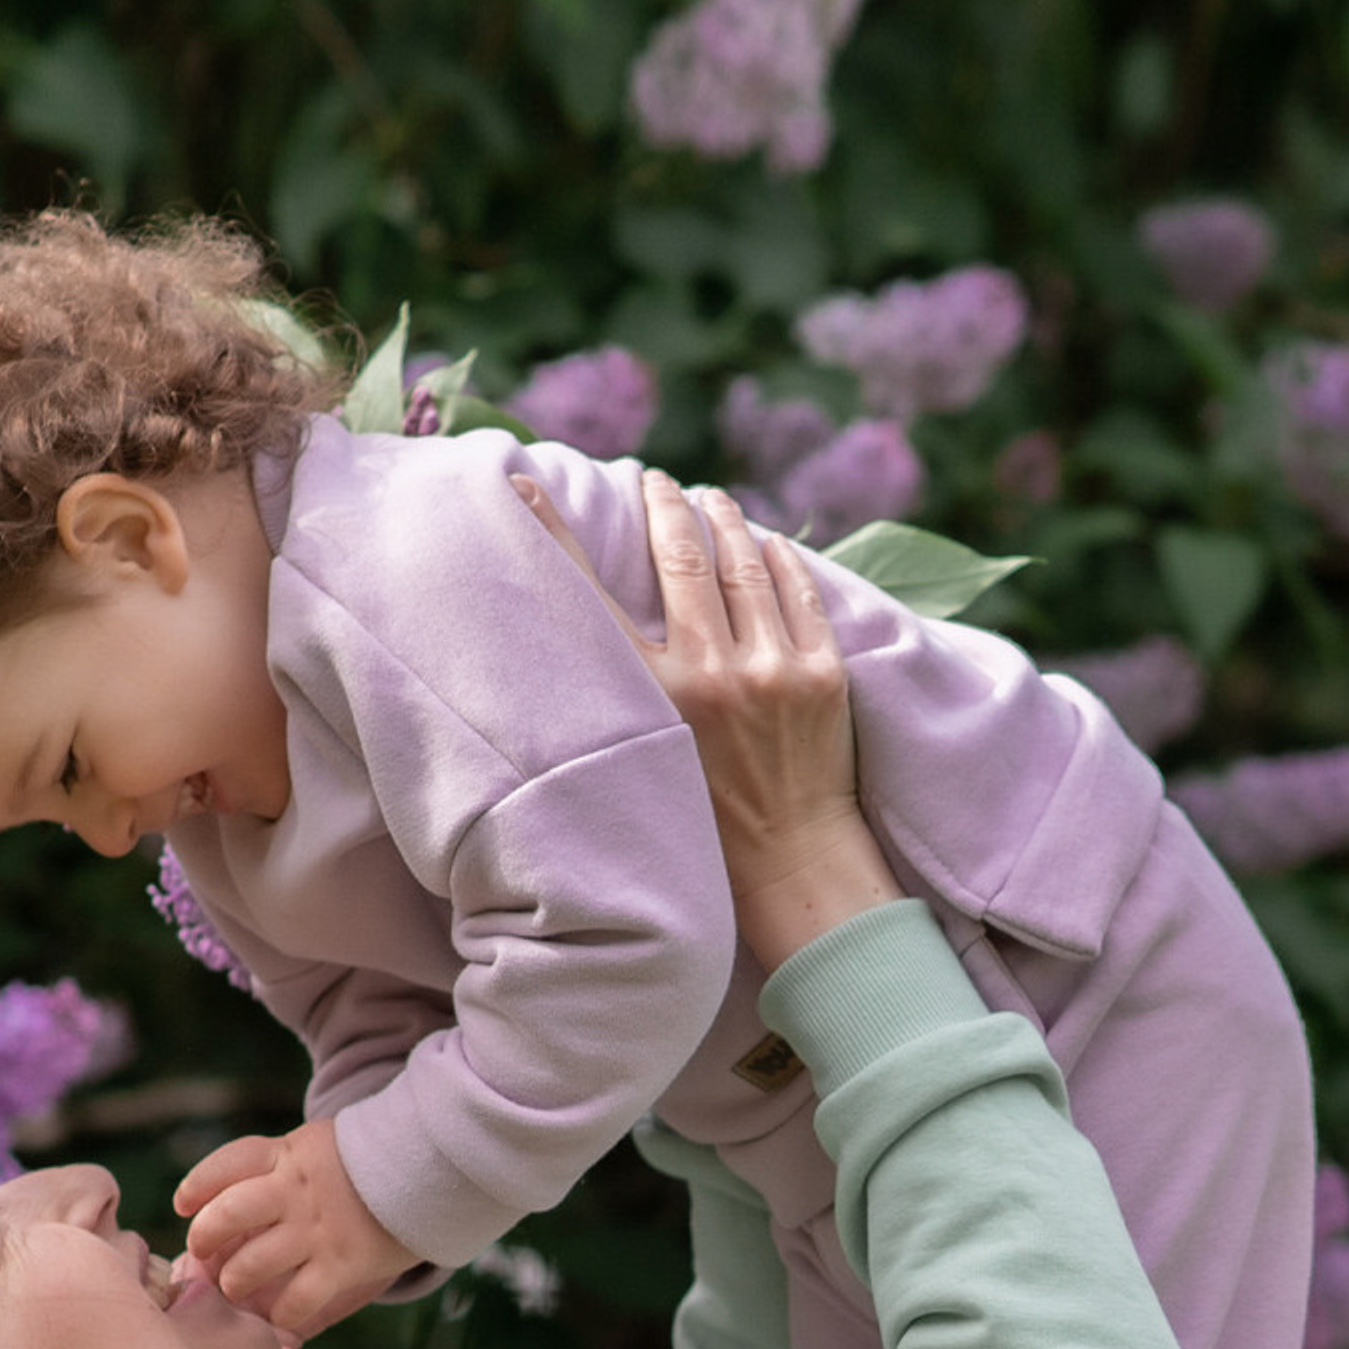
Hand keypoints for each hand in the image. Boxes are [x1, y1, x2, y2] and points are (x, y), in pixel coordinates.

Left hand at [173, 1116, 419, 1336]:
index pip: (228, 1165)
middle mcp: (296, 1192)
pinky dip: (281, 1314)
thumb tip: (215, 1206)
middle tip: (203, 1253)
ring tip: (238, 1285)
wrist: (430, 1172)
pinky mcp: (343, 1264)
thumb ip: (270, 1171)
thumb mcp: (311, 1148)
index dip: (197, 1186)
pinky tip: (281, 1312)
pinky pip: (296, 1301)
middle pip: (229, 1214)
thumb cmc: (357, 1167)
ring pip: (251, 1264)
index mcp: (287, 1156)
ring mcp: (319, 1230)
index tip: (185, 1204)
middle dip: (204, 1239)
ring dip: (235, 1282)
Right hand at [511, 464, 902, 972]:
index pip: (593, 593)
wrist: (791, 867)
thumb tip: (597, 636)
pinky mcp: (822, 674)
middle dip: (663, 504)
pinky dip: (778, 556)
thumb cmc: (707, 825)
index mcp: (655, 697)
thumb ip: (626, 692)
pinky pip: (799, 591)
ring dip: (722, 518)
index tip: (526, 483)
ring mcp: (773, 670)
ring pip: (743, 562)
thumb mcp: (645, 755)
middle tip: (653, 481)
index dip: (556, 531)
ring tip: (709, 498)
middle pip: (681, 555)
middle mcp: (712, 674)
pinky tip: (765, 540)